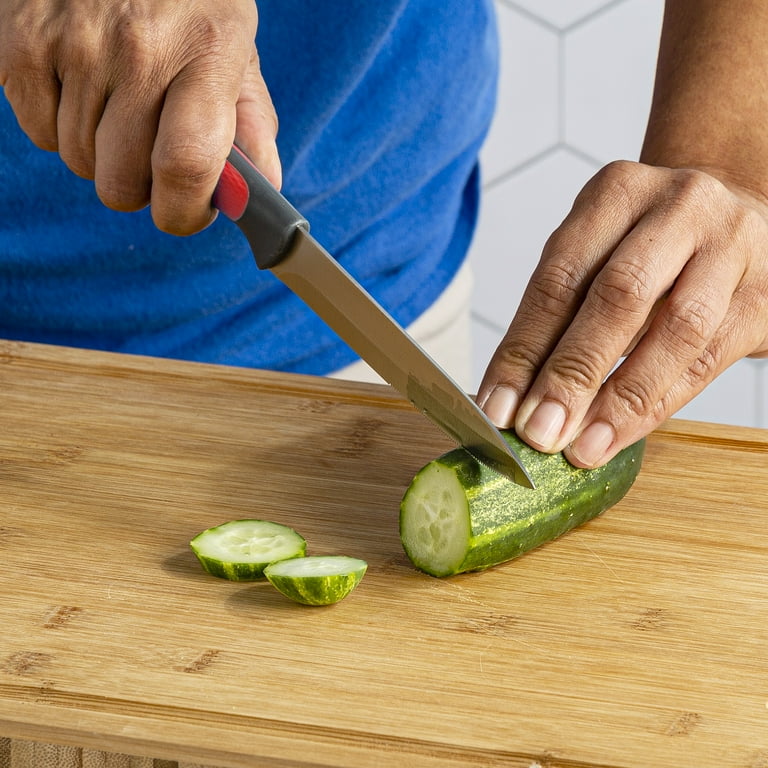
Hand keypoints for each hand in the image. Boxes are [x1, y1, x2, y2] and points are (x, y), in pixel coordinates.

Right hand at [0, 0, 279, 233]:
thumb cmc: (189, 5)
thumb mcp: (236, 50)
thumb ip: (253, 124)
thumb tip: (261, 193)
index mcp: (208, 54)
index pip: (187, 165)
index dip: (182, 212)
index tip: (183, 212)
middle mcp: (141, 49)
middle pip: (122, 182)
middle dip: (138, 186)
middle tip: (149, 152)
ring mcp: (77, 44)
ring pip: (79, 161)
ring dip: (99, 154)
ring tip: (117, 107)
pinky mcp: (22, 39)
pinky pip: (38, 132)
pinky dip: (57, 126)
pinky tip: (81, 88)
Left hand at [477, 160, 767, 467]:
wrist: (733, 215)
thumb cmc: (644, 246)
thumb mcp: (595, 253)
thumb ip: (557, 315)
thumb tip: (508, 397)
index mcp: (617, 192)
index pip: (559, 277)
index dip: (524, 347)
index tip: (496, 407)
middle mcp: (678, 208)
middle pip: (618, 296)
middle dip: (571, 373)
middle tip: (537, 431)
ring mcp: (731, 247)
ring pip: (676, 329)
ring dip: (620, 397)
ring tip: (580, 446)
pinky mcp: (762, 296)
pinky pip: (707, 358)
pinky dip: (657, 403)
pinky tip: (618, 434)